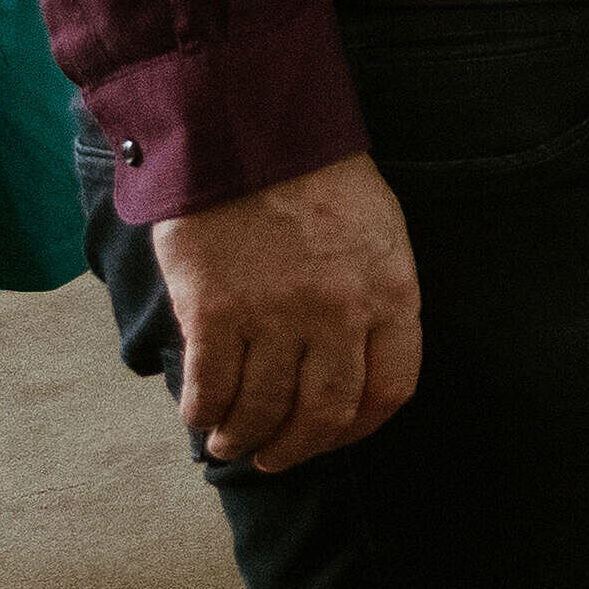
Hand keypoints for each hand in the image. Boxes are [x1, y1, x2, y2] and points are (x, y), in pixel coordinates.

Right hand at [154, 154, 423, 470]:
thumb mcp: (380, 235)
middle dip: (296, 448)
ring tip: (229, 443)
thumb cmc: (318, 179)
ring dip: (243, 437)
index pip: (389, 392)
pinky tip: (197, 414)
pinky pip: (211, 383)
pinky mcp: (214, 310)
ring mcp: (275, 315)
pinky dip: (202, 409)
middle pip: (324, 412)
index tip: (333, 438)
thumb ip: (375, 298)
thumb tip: (351, 361)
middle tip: (273, 458)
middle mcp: (338, 315)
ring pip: (263, 407)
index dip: (357, 429)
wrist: (249, 130)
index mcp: (391, 296)